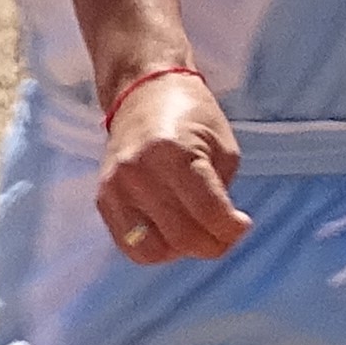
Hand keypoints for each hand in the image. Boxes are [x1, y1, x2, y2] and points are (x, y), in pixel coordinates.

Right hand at [97, 70, 251, 263]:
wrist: (143, 93)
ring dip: (184, 250)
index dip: (232, 230)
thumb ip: (223, 192)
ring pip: (155, 249)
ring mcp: (117, 188)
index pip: (208, 213)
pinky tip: (172, 233)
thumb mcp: (224, 148)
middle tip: (225, 234)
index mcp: (174, 153)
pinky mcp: (103, 199)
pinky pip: (130, 245)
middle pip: (182, 237)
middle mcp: (139, 172)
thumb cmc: (192, 116)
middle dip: (213, 245)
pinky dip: (157, 249)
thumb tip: (222, 231)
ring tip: (197, 232)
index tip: (242, 225)